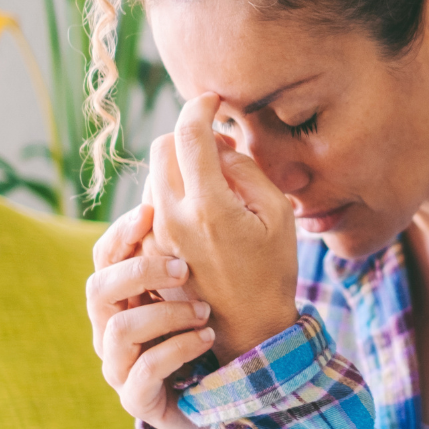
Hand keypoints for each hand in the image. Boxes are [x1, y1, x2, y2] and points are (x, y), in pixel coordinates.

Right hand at [87, 204, 214, 428]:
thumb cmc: (205, 333)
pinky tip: (207, 337)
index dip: (121, 232)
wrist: (218, 396)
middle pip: (98, 289)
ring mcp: (118, 366)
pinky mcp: (136, 398)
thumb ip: (184, 252)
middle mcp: (109, 329)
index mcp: (120, 298)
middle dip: (139, 272)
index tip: (150, 211)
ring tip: (204, 311)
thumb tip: (182, 197)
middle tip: (182, 266)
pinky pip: (144, 370)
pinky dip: (179, 348)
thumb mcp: (195, 288)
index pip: (104, 257)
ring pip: (121, 330)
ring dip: (167, 314)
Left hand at [147, 93, 299, 363]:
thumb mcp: (277, 214)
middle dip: (186, 134)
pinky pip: (153, 200)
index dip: (200, 106)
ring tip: (216, 184)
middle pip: (161, 146)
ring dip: (180, 164)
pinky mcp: (150, 247)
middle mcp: (172, 217)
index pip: (189, 133)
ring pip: (155, 172)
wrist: (248, 328)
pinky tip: (201, 210)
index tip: (214, 100)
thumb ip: (245, 170)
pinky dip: (174, 191)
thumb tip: (217, 145)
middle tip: (219, 147)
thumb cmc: (272, 270)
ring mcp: (156, 234)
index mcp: (208, 206)